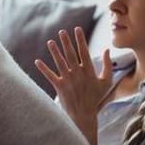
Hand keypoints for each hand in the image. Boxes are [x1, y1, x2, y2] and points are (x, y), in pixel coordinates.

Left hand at [35, 27, 112, 144]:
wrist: (84, 114)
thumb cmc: (96, 97)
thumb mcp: (106, 82)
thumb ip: (108, 65)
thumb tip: (107, 49)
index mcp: (89, 71)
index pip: (84, 52)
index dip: (80, 40)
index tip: (77, 29)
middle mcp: (77, 74)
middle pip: (70, 55)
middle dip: (66, 42)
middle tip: (62, 31)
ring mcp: (68, 80)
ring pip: (60, 63)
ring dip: (54, 52)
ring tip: (50, 42)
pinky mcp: (59, 87)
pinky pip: (50, 76)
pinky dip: (43, 69)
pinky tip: (37, 61)